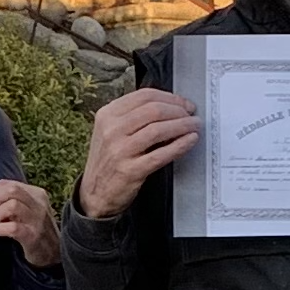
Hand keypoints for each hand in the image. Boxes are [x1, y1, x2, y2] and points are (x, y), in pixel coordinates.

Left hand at [0, 177, 61, 270]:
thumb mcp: (24, 211)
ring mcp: (37, 220)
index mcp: (35, 194)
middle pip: (11, 190)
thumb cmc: (35, 230)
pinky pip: (13, 228)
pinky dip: (0, 229)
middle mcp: (38, 204)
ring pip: (12, 205)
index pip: (8, 184)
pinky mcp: (33, 236)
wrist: (53, 252)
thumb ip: (6, 203)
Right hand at [75, 87, 200, 219]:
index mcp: (107, 115)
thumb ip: (133, 117)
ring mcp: (120, 150)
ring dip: (183, 125)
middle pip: (153, 110)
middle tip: (191, 115)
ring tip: (195, 126)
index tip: (184, 103)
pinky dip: (180, 145)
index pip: (144, 96)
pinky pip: (161, 154)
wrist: (95, 193)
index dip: (170, 98)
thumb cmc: (108, 161)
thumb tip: (170, 107)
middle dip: (178, 110)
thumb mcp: (111, 131)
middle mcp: (112, 129)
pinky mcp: (130, 170)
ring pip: (159, 129)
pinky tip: (190, 141)